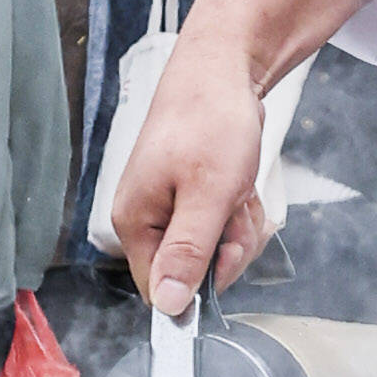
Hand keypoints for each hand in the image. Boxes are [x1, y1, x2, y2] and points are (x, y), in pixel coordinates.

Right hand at [99, 0, 365, 311]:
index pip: (162, 289)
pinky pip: (223, 225)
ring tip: (238, 185)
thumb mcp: (208, 194)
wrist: (226, 68)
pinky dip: (240, 208)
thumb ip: (188, 253)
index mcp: (136, 221)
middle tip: (236, 206)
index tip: (227, 248)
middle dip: (228, 246)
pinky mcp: (193, 194)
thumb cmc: (212, 123)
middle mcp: (148, 217)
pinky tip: (241, 181)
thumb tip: (169, 308)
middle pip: (193, 271)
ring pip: (215, 249)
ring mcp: (171, 205)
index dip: (200, 281)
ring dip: (239, 225)